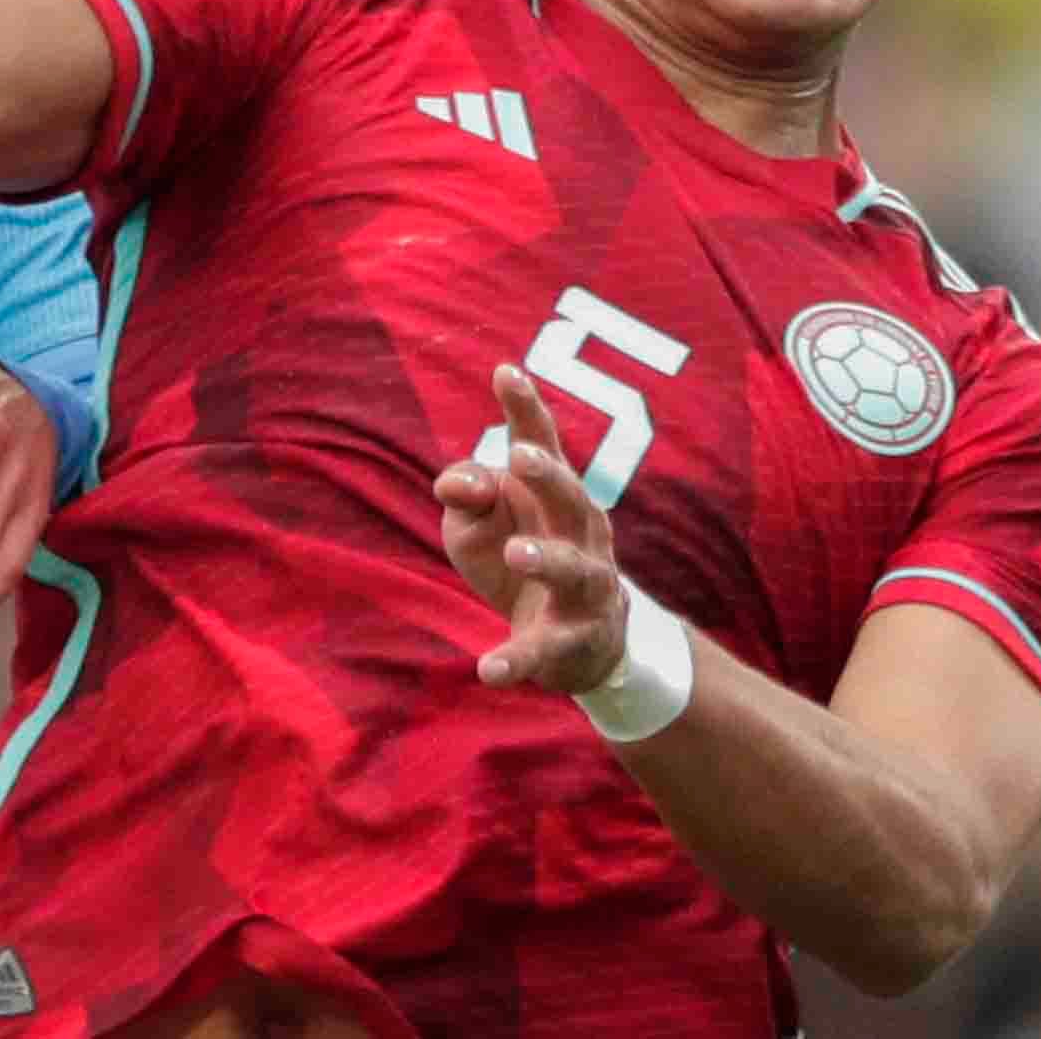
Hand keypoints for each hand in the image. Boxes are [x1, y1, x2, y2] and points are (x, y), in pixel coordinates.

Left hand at [434, 363, 625, 696]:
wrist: (579, 643)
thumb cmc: (523, 558)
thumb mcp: (481, 523)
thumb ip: (468, 493)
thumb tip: (456, 481)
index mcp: (555, 495)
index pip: (541, 443)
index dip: (525, 407)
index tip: (504, 371)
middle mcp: (581, 534)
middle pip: (572, 497)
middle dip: (549, 476)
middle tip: (520, 457)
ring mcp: (584, 589)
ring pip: (574, 571)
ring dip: (546, 559)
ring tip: (515, 552)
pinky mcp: (571, 642)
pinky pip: (542, 650)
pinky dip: (516, 660)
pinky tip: (487, 669)